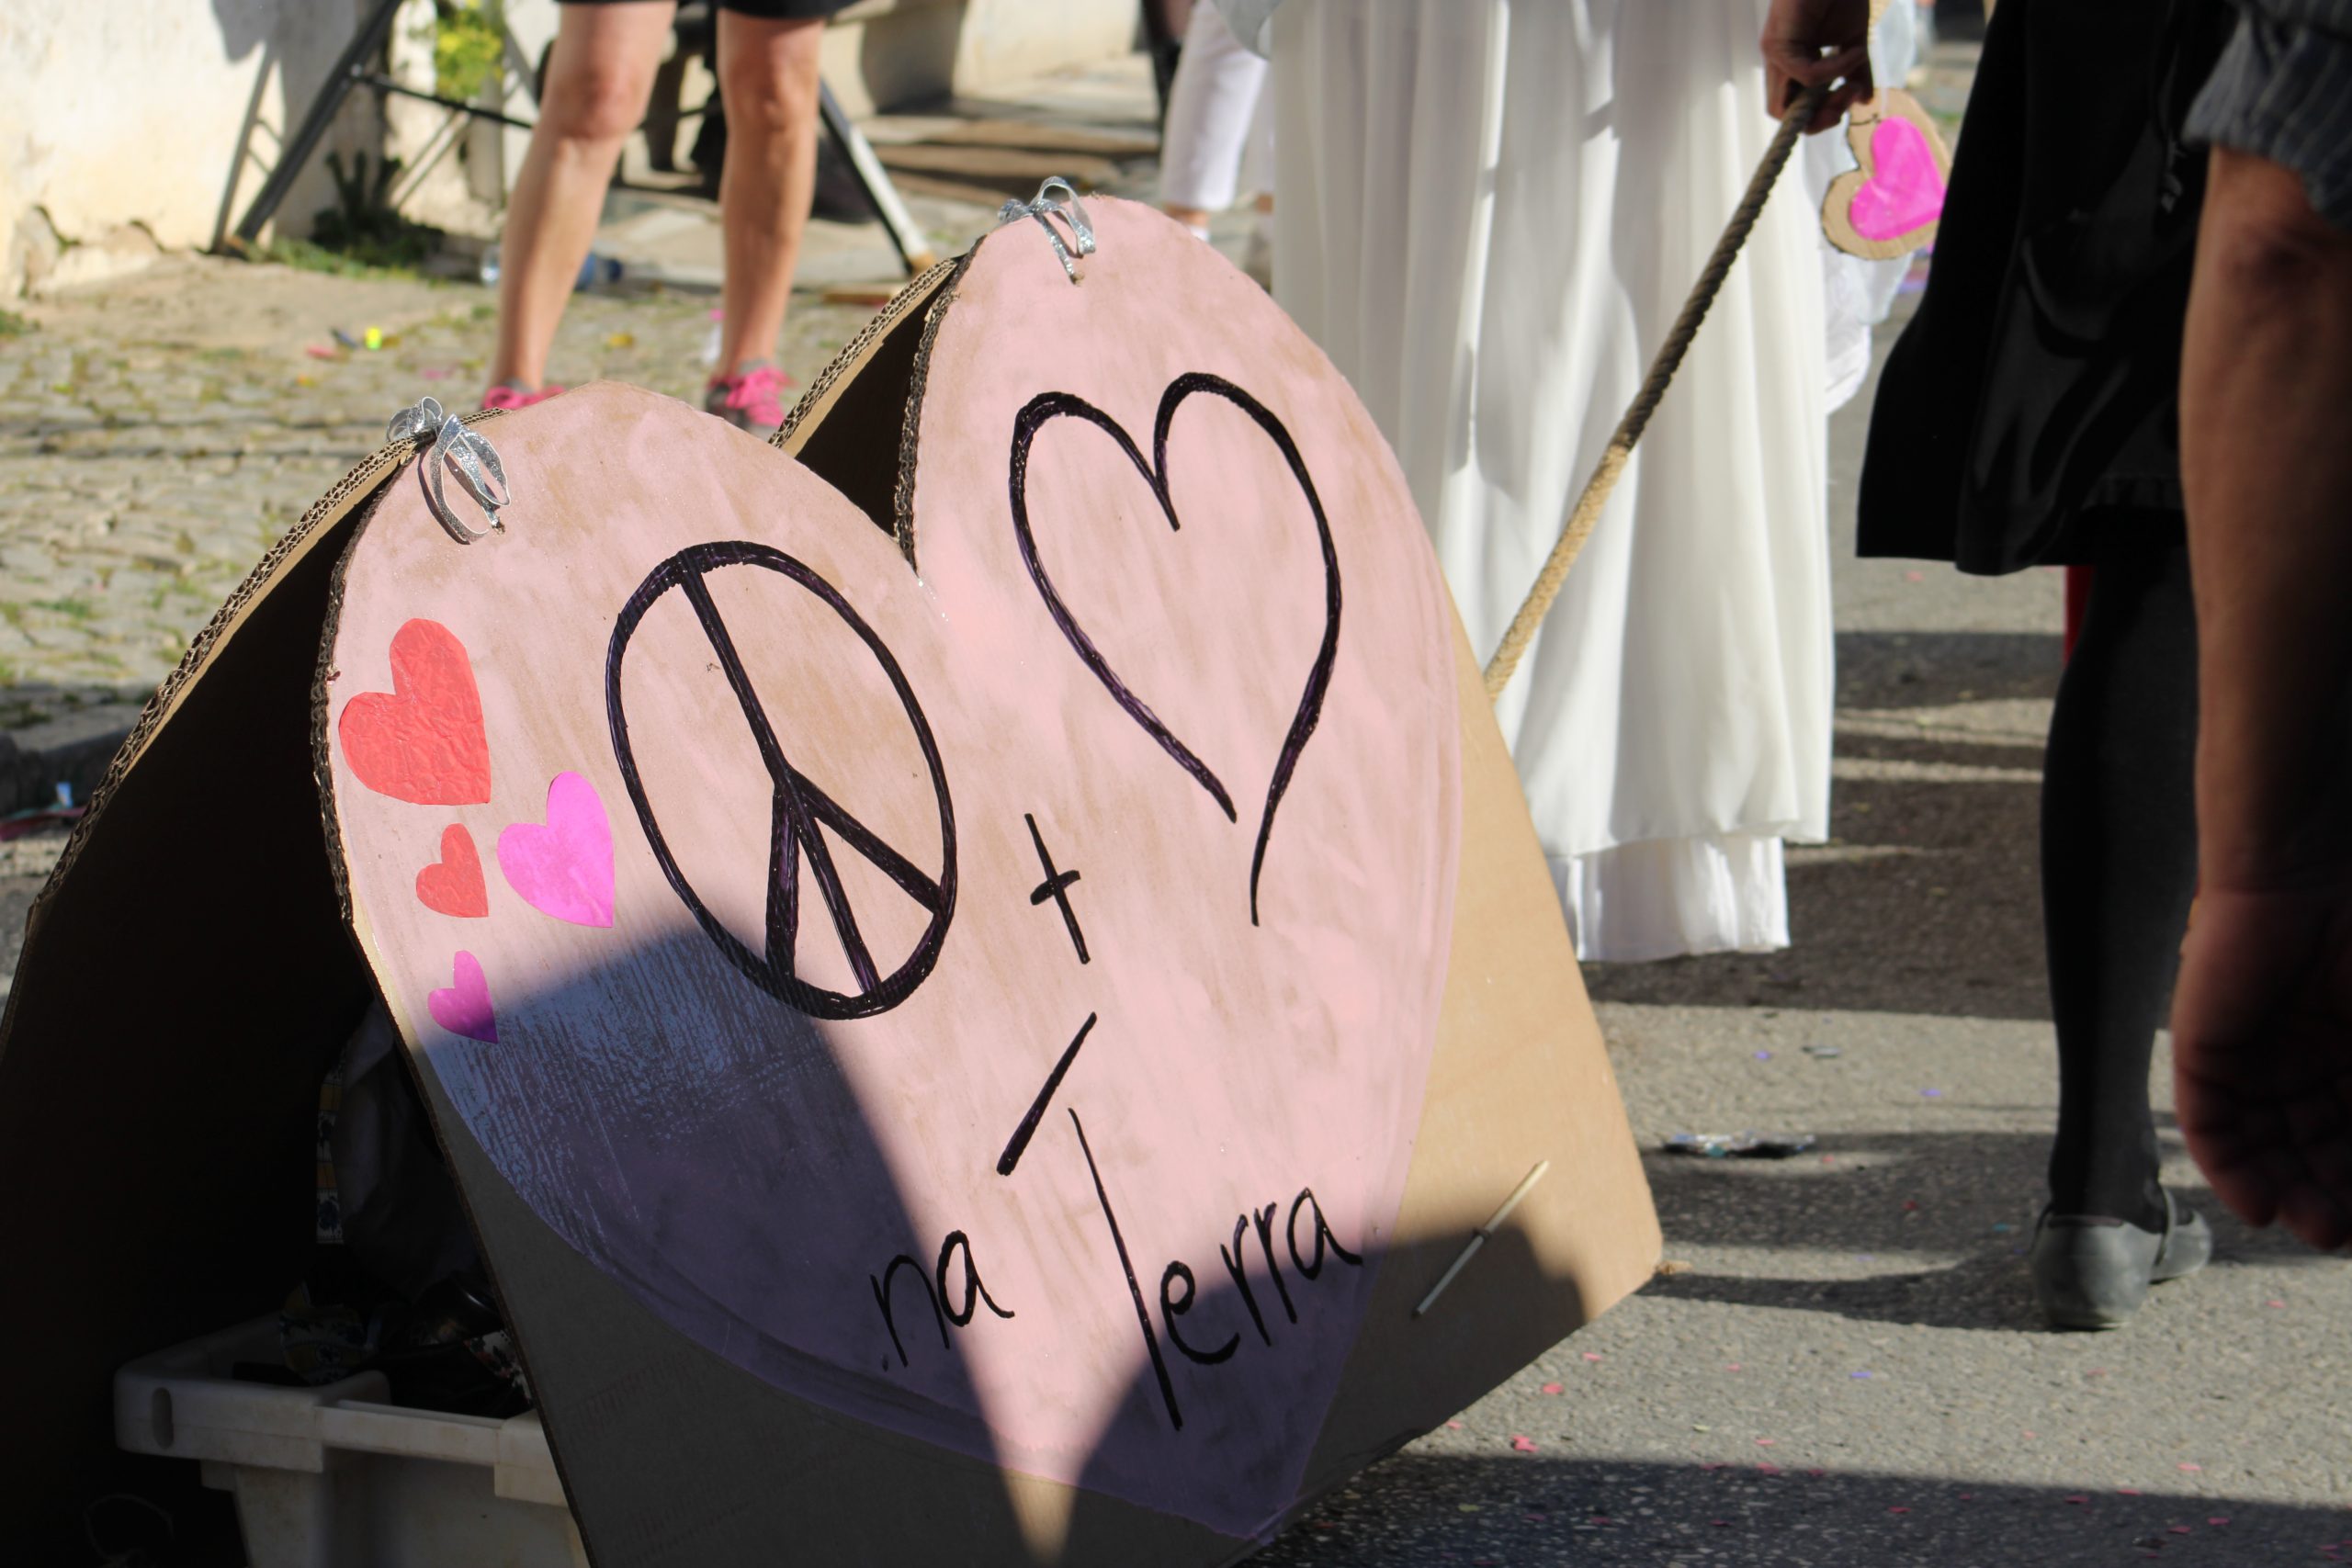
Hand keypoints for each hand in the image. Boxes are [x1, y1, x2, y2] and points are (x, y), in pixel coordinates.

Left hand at [1760, 0, 1874, 131]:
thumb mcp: (1854, 40)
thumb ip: (1856, 70)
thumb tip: (1864, 100)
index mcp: (1792, 63)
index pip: (1792, 108)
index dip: (1817, 117)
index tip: (1848, 99)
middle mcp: (1778, 61)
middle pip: (1783, 114)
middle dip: (1817, 121)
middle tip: (1847, 101)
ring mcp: (1775, 54)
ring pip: (1784, 106)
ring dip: (1824, 103)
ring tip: (1851, 84)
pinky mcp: (1777, 44)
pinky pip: (1807, 75)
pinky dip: (1836, 69)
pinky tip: (1855, 51)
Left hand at [2172, 881, 2351, 1251]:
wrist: (2311, 871)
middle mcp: (2300, 1061)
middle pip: (2310, 1152)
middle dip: (2328, 1199)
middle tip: (2338, 1236)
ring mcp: (2252, 1056)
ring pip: (2261, 1146)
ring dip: (2284, 1193)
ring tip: (2311, 1228)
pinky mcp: (2203, 1048)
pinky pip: (2209, 1122)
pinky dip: (2228, 1168)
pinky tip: (2258, 1204)